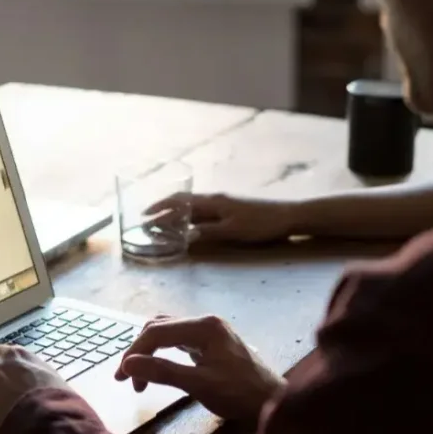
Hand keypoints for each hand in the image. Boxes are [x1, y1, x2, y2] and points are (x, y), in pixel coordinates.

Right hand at [115, 315, 282, 420]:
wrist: (274, 403)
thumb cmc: (240, 395)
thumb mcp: (199, 385)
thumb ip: (163, 372)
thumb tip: (128, 364)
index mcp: (204, 326)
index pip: (156, 332)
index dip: (135, 353)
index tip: (122, 377)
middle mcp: (205, 322)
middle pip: (159, 327)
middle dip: (139, 351)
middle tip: (127, 379)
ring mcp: (210, 331)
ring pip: (167, 332)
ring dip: (150, 351)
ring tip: (139, 377)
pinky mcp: (212, 343)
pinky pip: (178, 340)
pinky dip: (163, 353)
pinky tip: (158, 368)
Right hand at [148, 192, 298, 244]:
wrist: (287, 216)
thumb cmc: (260, 224)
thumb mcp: (233, 231)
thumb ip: (208, 232)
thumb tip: (185, 235)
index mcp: (213, 202)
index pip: (180, 203)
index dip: (161, 210)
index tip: (145, 217)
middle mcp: (215, 199)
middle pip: (183, 201)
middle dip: (163, 209)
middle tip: (147, 219)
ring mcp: (223, 202)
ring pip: (192, 205)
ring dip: (175, 211)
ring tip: (163, 221)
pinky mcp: (230, 208)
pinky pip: (201, 208)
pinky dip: (188, 214)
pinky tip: (189, 222)